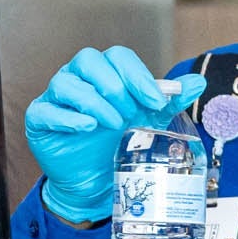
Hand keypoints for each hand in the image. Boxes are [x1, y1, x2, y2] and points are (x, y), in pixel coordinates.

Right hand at [24, 46, 206, 224]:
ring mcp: (56, 98)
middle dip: (114, 86)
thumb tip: (198, 82)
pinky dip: (68, 117)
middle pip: (89, 60)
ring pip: (66, 83)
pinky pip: (46, 110)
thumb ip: (170, 101)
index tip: (156, 102)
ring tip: (113, 124)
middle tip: (131, 113)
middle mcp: (78, 79)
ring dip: (94, 101)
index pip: (118, 56)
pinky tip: (87, 127)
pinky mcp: (39, 120)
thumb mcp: (149, 122)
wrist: (96, 182)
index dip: (138, 75)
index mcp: (105, 73)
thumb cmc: (118, 144)